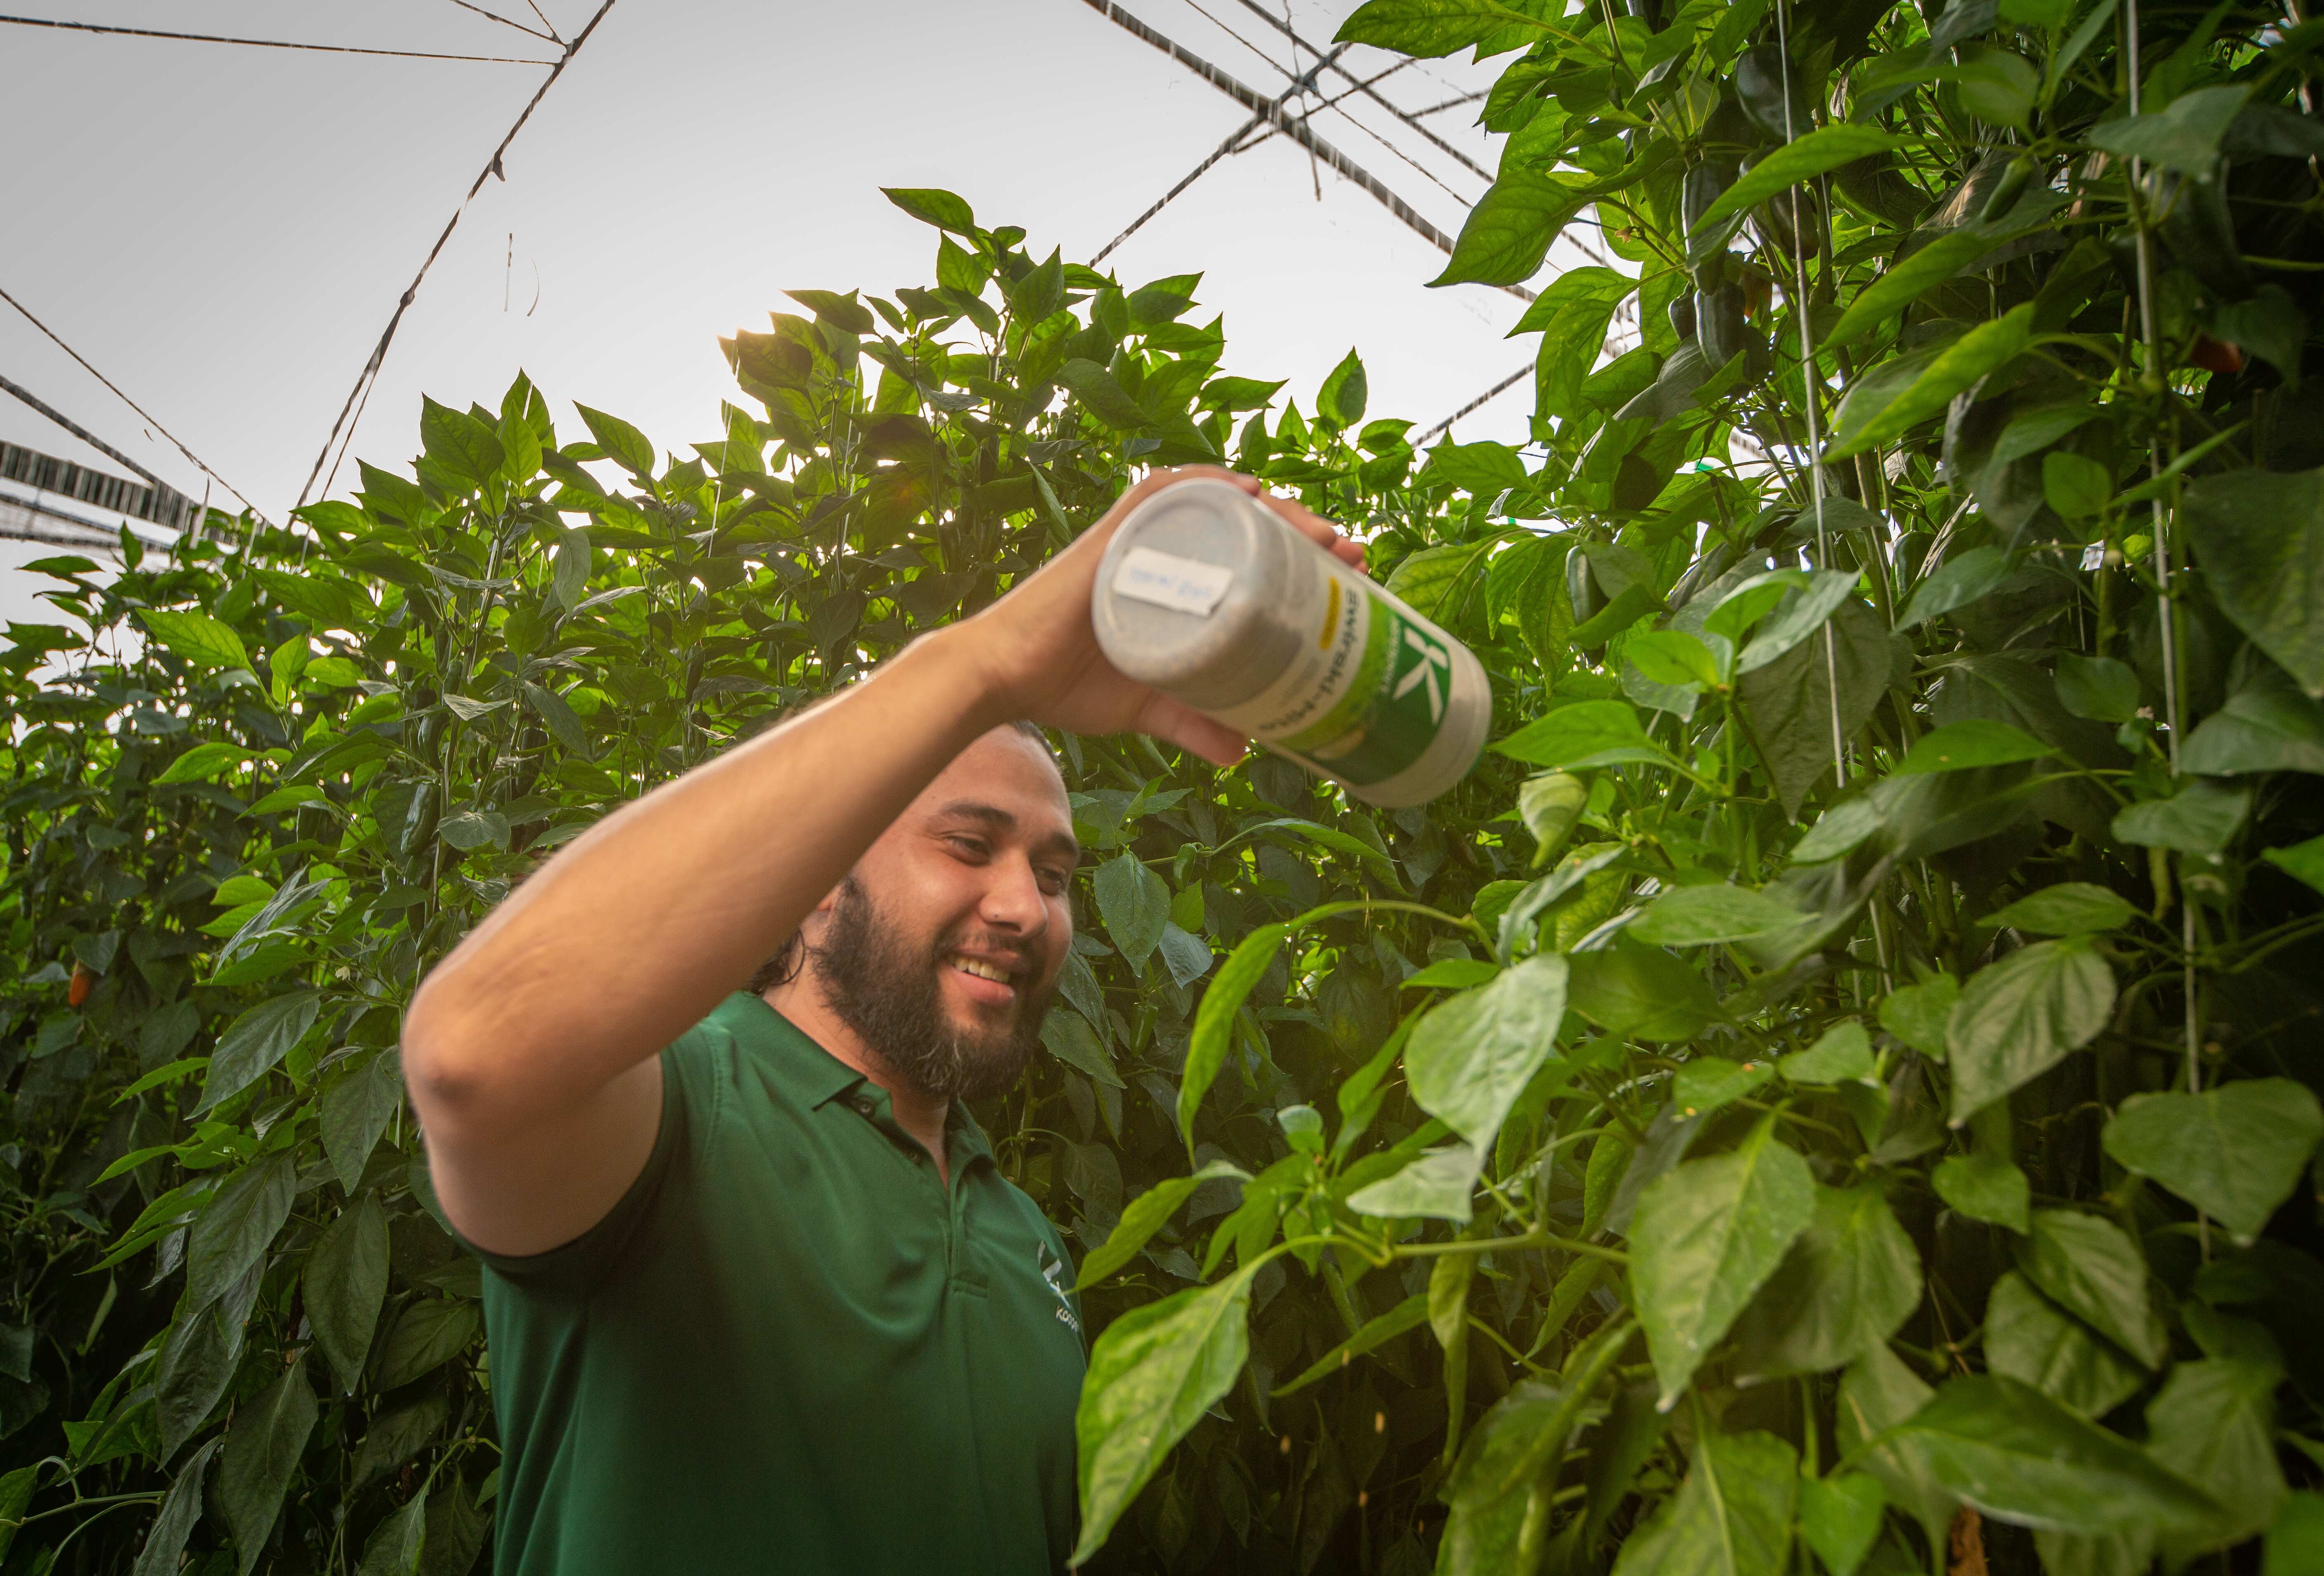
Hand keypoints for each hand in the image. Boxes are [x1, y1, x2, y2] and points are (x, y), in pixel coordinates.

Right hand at [953, 467, 1366, 765]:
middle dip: (1304, 535)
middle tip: (1351, 555)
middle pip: (1247, 526)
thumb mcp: (1148, 704)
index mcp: (1173, 585)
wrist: (1002, 680)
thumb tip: (1241, 753)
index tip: (1349, 576)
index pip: (1250, 559)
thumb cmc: (1064, 685)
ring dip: (1274, 510)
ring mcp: (1137, 541)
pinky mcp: (1113, 537)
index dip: (1302, 562)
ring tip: (1318, 530)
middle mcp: (1160, 554)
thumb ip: (1193, 723)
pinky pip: (1163, 493)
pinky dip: (1206, 483)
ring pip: (1219, 504)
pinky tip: (1248, 490)